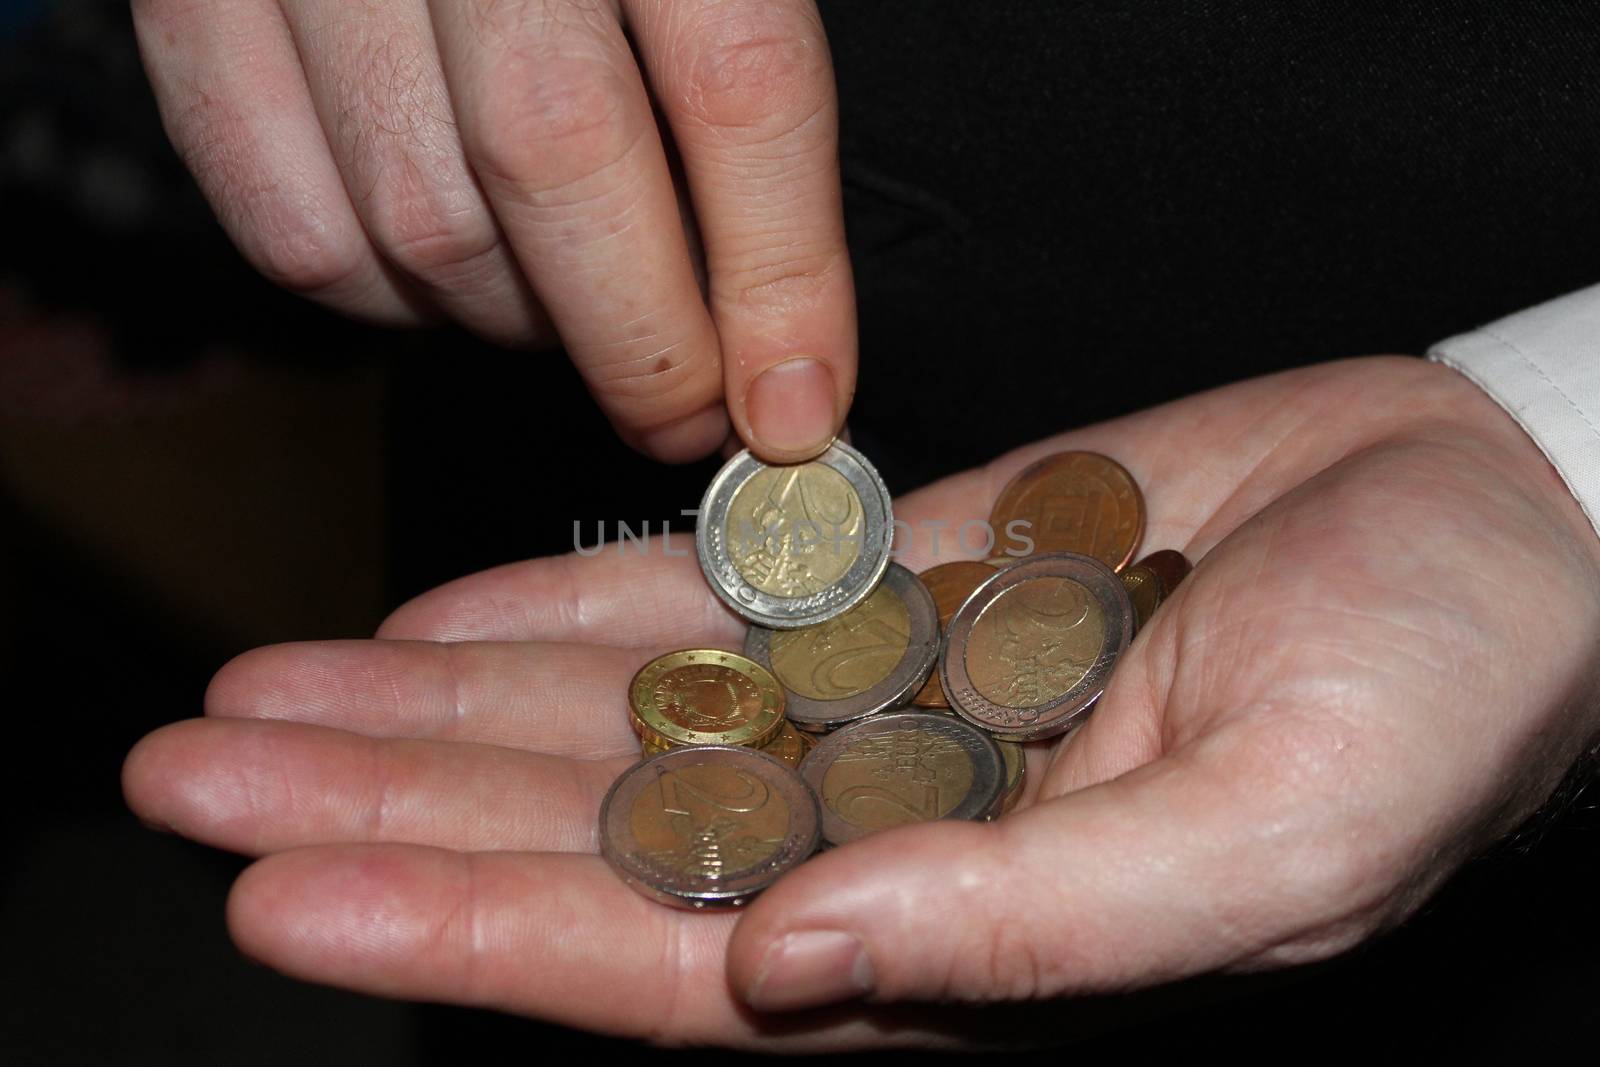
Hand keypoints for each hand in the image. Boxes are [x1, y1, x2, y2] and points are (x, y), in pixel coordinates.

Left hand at [123, 357, 1599, 1048]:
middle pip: (597, 842)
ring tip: (266, 699)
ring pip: (621, 719)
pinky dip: (577, 609)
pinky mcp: (912, 587)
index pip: (671, 964)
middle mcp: (898, 831)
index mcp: (968, 936)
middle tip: (197, 778)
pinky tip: (446, 618)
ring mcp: (894, 705)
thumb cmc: (1441, 694)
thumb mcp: (1273, 841)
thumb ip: (1032, 931)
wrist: (1502, 527)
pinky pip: (712, 608)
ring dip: (442, 709)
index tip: (288, 900)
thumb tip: (790, 963)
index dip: (473, 936)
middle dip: (394, 816)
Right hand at [131, 0, 852, 461]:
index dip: (782, 275)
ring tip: (566, 303)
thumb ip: (738, 68)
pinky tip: (444, 267)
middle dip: (644, 341)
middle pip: (562, 161)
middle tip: (685, 412)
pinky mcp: (186, 4)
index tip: (798, 403)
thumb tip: (781, 318)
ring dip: (518, 317)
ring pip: (423, 220)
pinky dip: (386, 297)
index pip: (742, 81)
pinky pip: (291, 228)